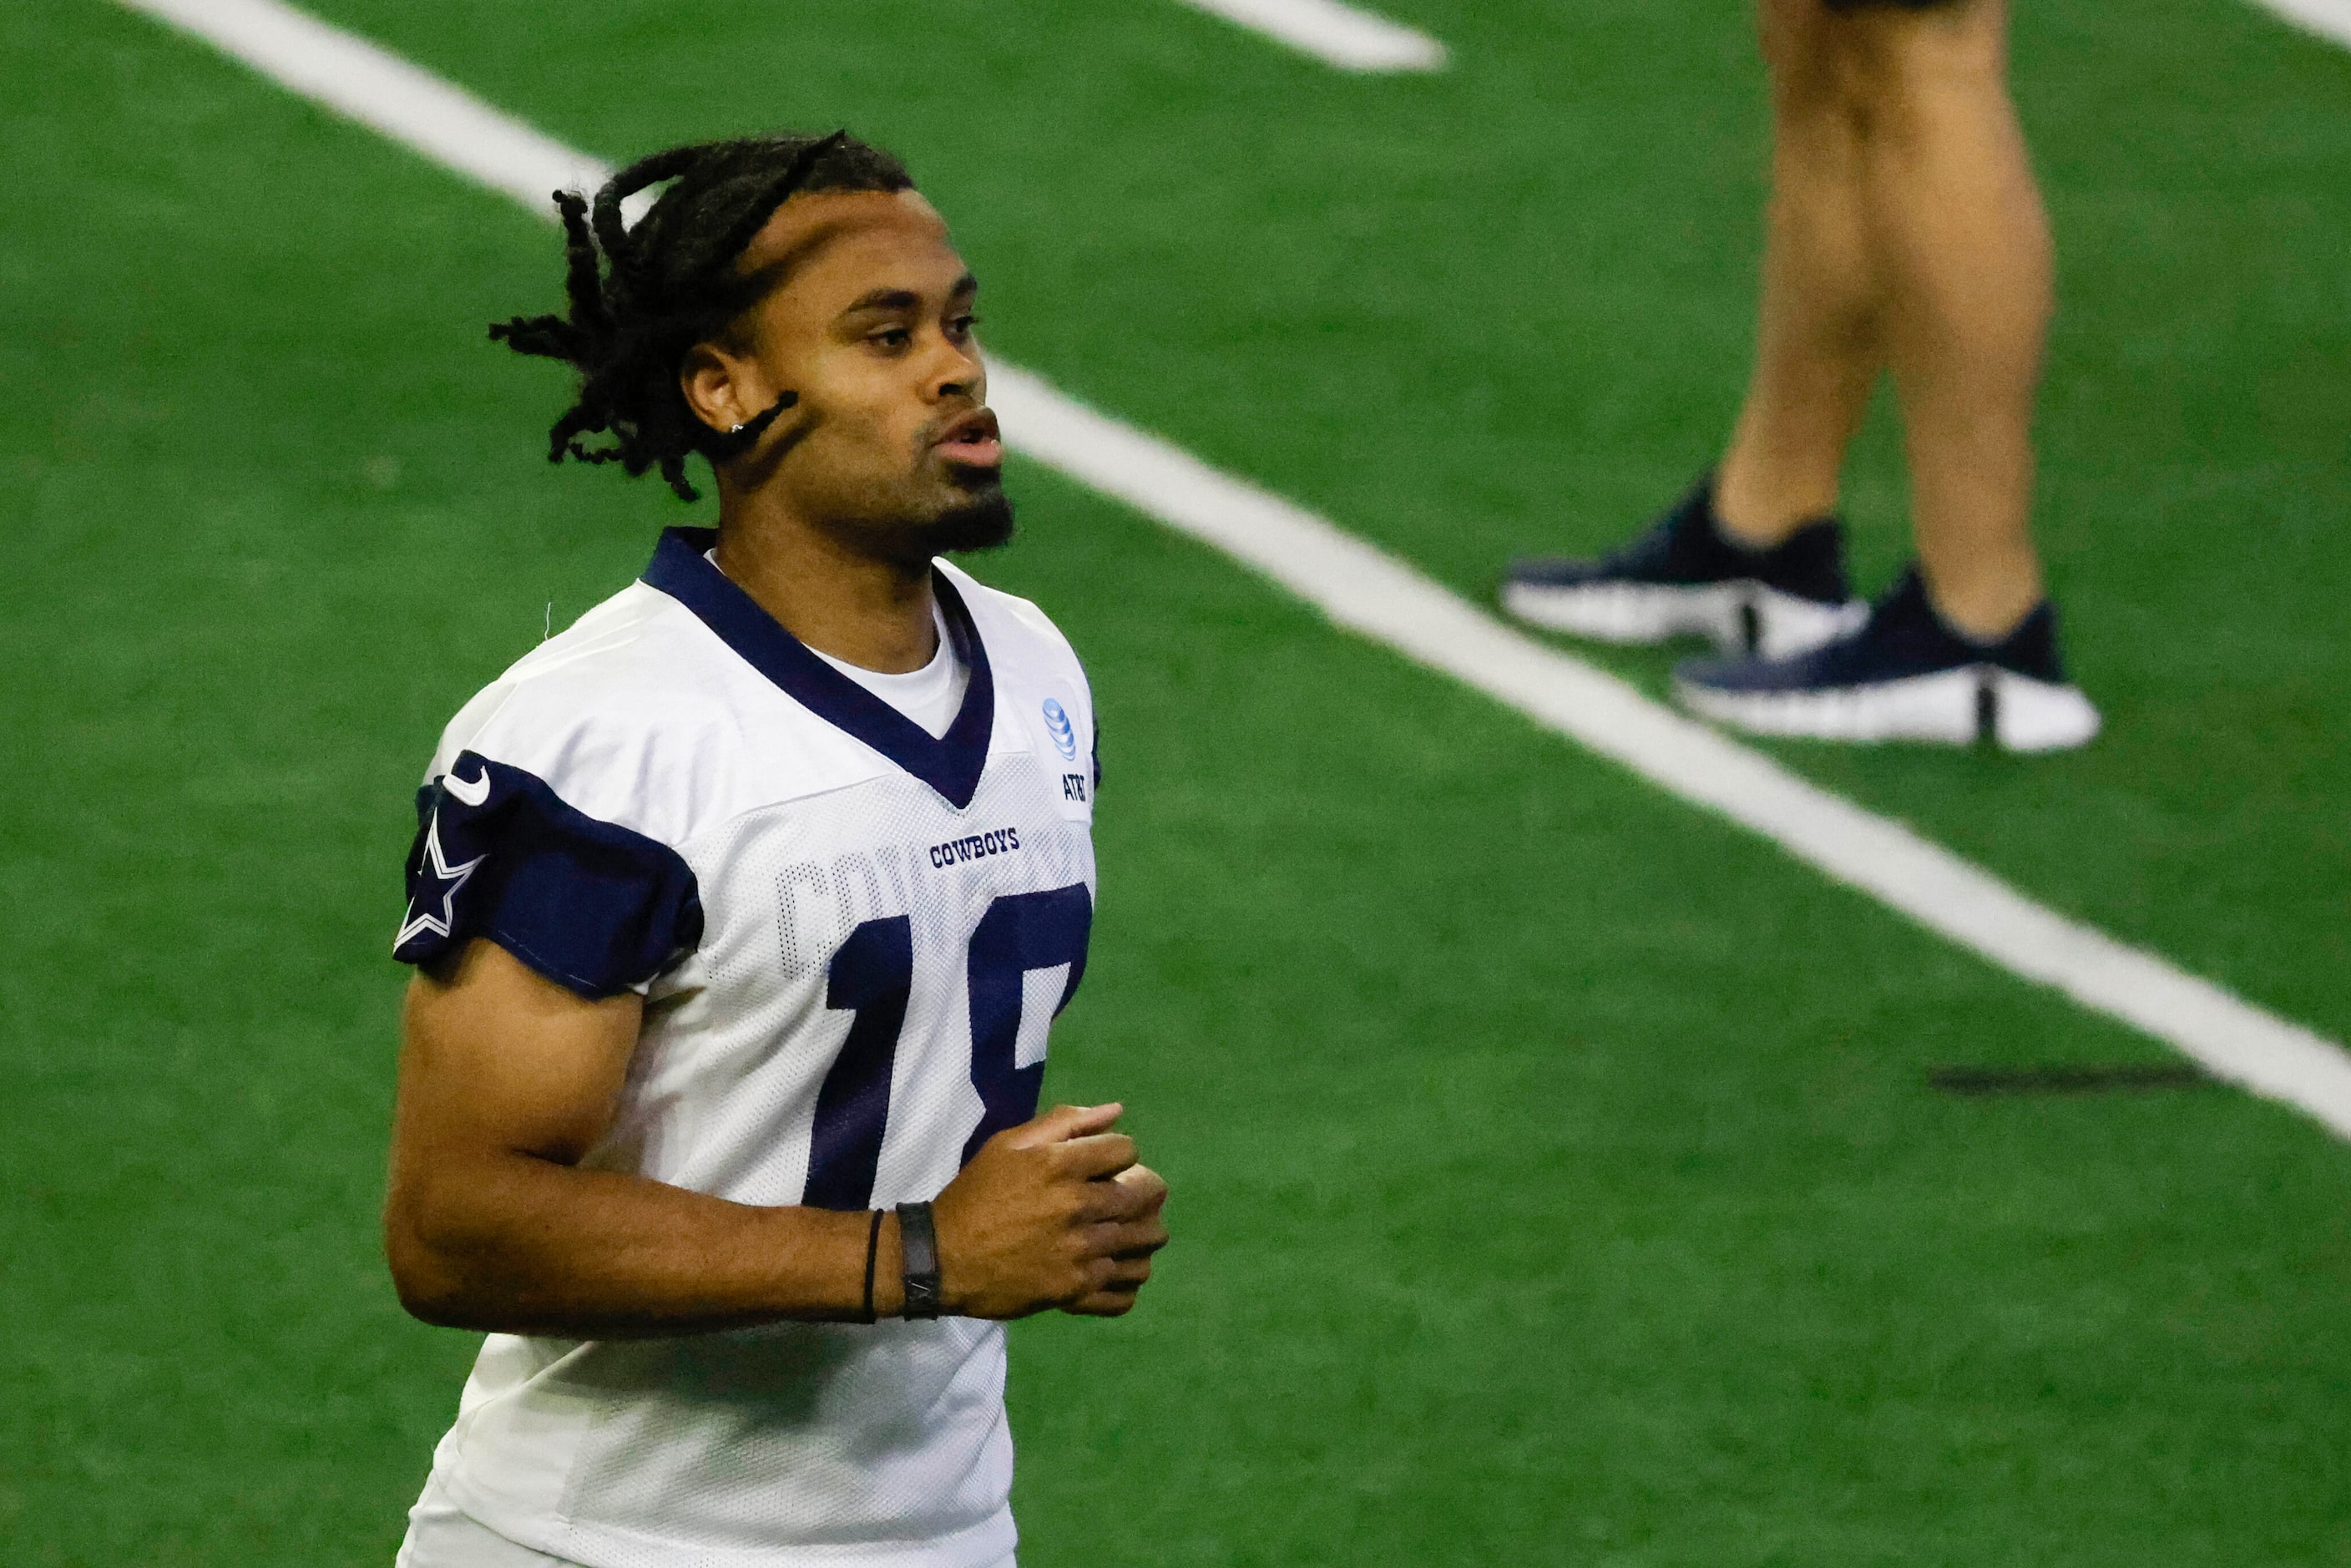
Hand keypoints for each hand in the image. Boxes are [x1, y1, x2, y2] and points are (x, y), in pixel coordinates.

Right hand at [930, 1103, 1169, 1319]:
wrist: (942, 1257)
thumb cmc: (976, 1194)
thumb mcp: (1009, 1145)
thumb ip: (1065, 1123)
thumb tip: (1116, 1111)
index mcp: (1062, 1165)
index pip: (1128, 1151)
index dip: (1121, 1155)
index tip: (1107, 1165)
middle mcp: (1078, 1207)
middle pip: (1147, 1196)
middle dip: (1144, 1192)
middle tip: (1127, 1199)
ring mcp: (1080, 1252)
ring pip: (1144, 1244)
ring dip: (1142, 1236)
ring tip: (1125, 1235)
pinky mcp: (1075, 1289)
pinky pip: (1125, 1291)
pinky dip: (1126, 1283)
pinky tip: (1113, 1272)